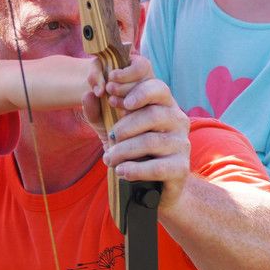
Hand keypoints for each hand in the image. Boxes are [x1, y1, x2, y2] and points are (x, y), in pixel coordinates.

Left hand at [84, 56, 190, 206]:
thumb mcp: (110, 128)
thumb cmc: (131, 150)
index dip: (133, 82)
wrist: (151, 187)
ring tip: (109, 160)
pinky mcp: (180, 168)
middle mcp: (177, 119)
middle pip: (153, 114)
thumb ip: (98, 112)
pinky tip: (121, 171)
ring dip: (124, 151)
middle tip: (110, 137)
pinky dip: (135, 170)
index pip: (155, 83)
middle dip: (125, 126)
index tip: (110, 88)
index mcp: (163, 103)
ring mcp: (181, 144)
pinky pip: (157, 167)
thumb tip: (88, 95)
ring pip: (152, 141)